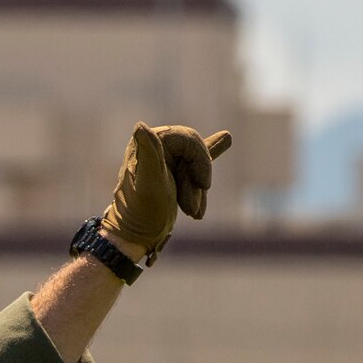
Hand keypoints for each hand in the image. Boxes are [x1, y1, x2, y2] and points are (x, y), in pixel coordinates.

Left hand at [100, 124, 233, 264]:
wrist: (135, 237)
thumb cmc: (142, 213)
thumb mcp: (150, 185)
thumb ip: (149, 156)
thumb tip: (140, 126)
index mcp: (147, 143)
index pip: (188, 139)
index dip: (201, 160)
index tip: (204, 185)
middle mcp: (153, 146)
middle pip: (194, 153)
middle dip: (198, 180)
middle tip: (191, 207)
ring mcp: (163, 159)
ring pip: (196, 166)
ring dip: (198, 190)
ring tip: (193, 212)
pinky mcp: (171, 173)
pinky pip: (194, 162)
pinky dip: (205, 166)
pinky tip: (227, 139)